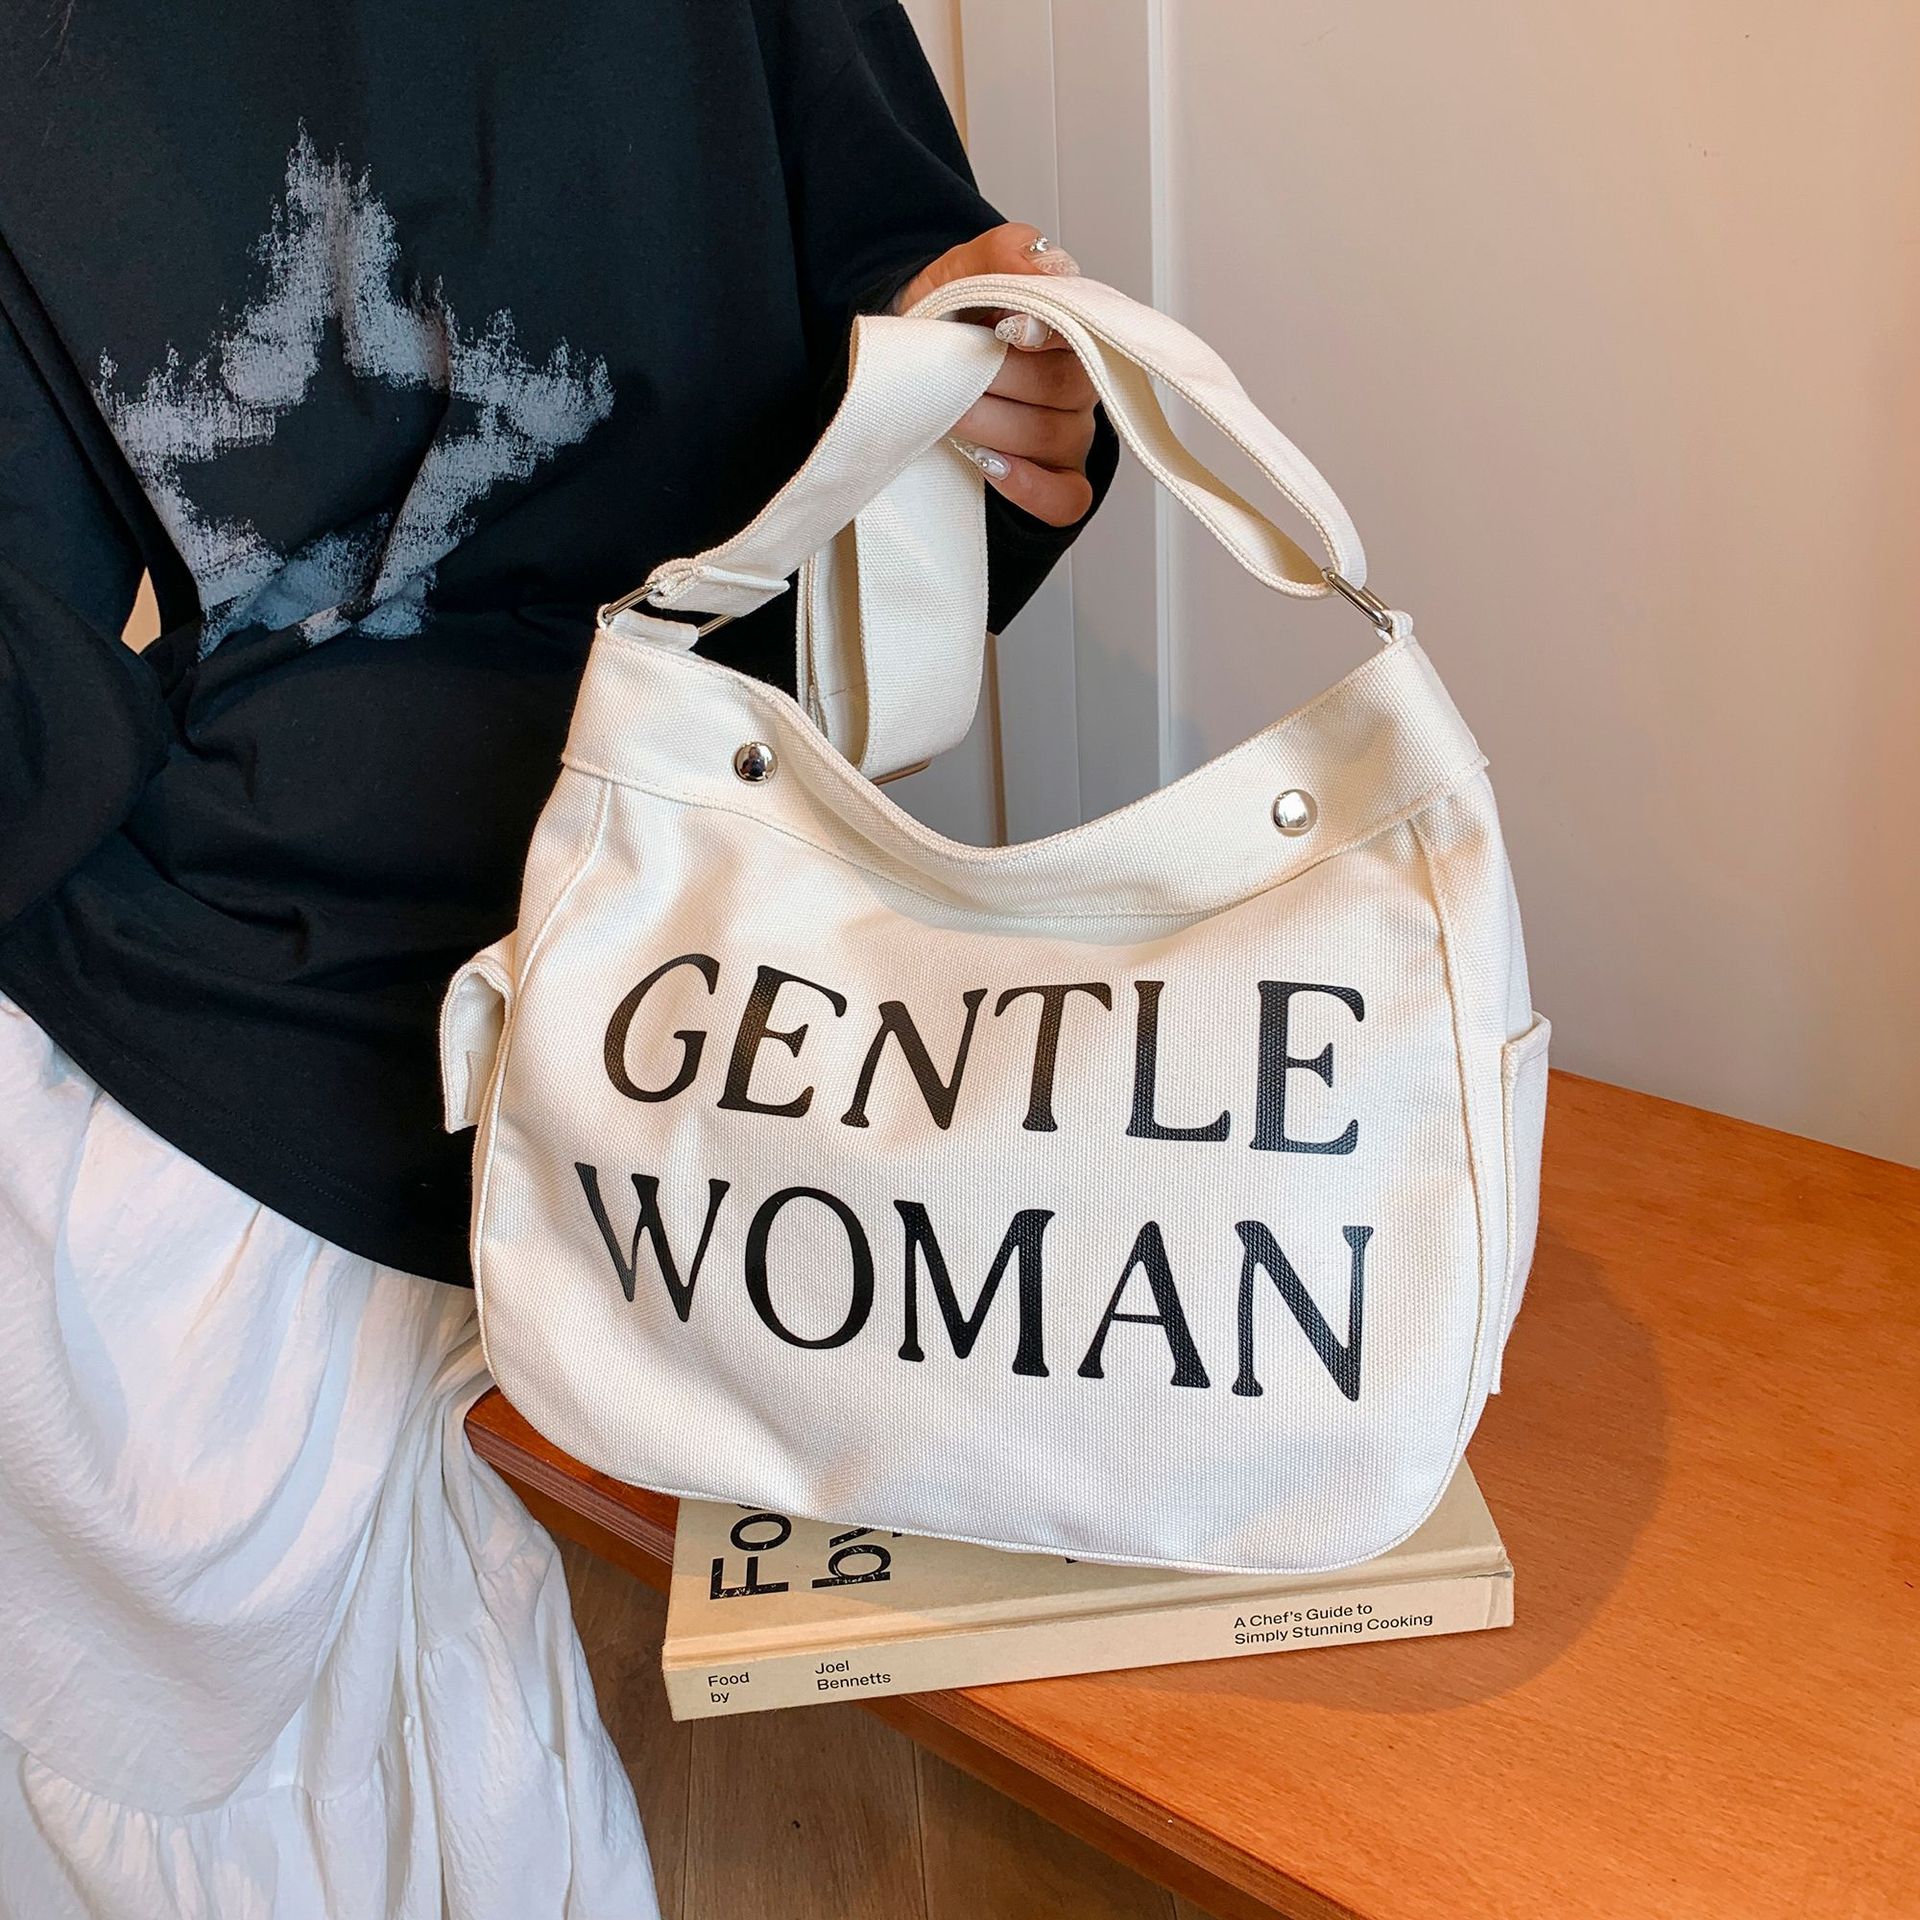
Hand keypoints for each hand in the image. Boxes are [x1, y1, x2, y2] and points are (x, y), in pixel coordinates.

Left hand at [890, 223, 1097, 527]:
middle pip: (1064, 388)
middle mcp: (1079, 382)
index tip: (1003, 329)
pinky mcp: (1058, 481)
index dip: (1048, 333)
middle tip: (948, 377)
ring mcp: (1071, 434)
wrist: (910, 371)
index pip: (1086, 331)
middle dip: (997, 381)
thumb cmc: (945, 324)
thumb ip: (1004, 255)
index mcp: (1067, 328)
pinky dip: (1030, 486)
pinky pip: (1066, 498)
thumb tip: (1050, 269)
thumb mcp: (960, 272)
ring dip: (993, 427)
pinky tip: (990, 466)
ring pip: (1054, 437)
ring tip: (948, 416)